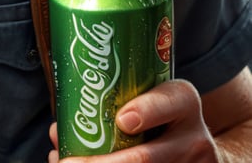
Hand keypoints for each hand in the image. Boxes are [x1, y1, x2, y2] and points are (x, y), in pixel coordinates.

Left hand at [48, 80, 216, 161]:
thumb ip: (113, 103)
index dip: (145, 112)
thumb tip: (56, 131)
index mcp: (183, 101)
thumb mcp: (153, 97)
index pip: (168, 102)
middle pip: (146, 157)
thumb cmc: (161, 116)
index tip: (122, 120)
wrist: (198, 147)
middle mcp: (194, 138)